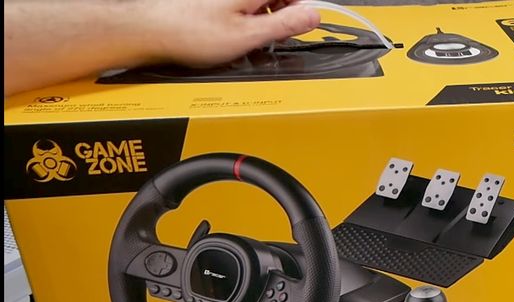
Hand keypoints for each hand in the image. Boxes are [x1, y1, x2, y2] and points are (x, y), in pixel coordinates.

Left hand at [145, 0, 321, 66]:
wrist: (151, 31)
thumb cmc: (191, 33)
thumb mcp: (247, 36)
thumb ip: (283, 24)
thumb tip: (312, 16)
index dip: (298, 8)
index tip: (296, 26)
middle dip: (279, 12)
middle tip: (270, 36)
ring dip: (260, 15)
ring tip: (247, 37)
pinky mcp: (212, 0)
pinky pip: (239, 4)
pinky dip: (242, 15)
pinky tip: (232, 31)